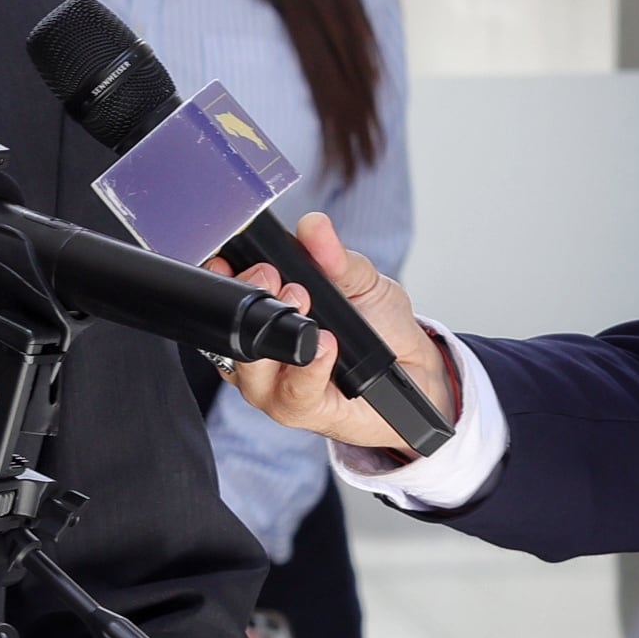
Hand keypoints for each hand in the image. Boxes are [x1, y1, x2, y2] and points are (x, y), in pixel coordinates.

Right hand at [210, 212, 453, 460]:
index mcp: (261, 321)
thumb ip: (333, 256)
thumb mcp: (358, 280)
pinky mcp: (304, 412)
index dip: (221, 282)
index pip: (223, 304)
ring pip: (251, 372)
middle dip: (252, 304)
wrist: (417, 369)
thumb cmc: (379, 326)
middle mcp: (258, 359)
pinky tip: (327, 345)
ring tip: (309, 313)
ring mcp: (275, 390)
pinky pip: (294, 394)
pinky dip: (309, 368)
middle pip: (229, 339)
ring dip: (279, 337)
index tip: (231, 261)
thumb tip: (313, 225)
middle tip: (285, 284)